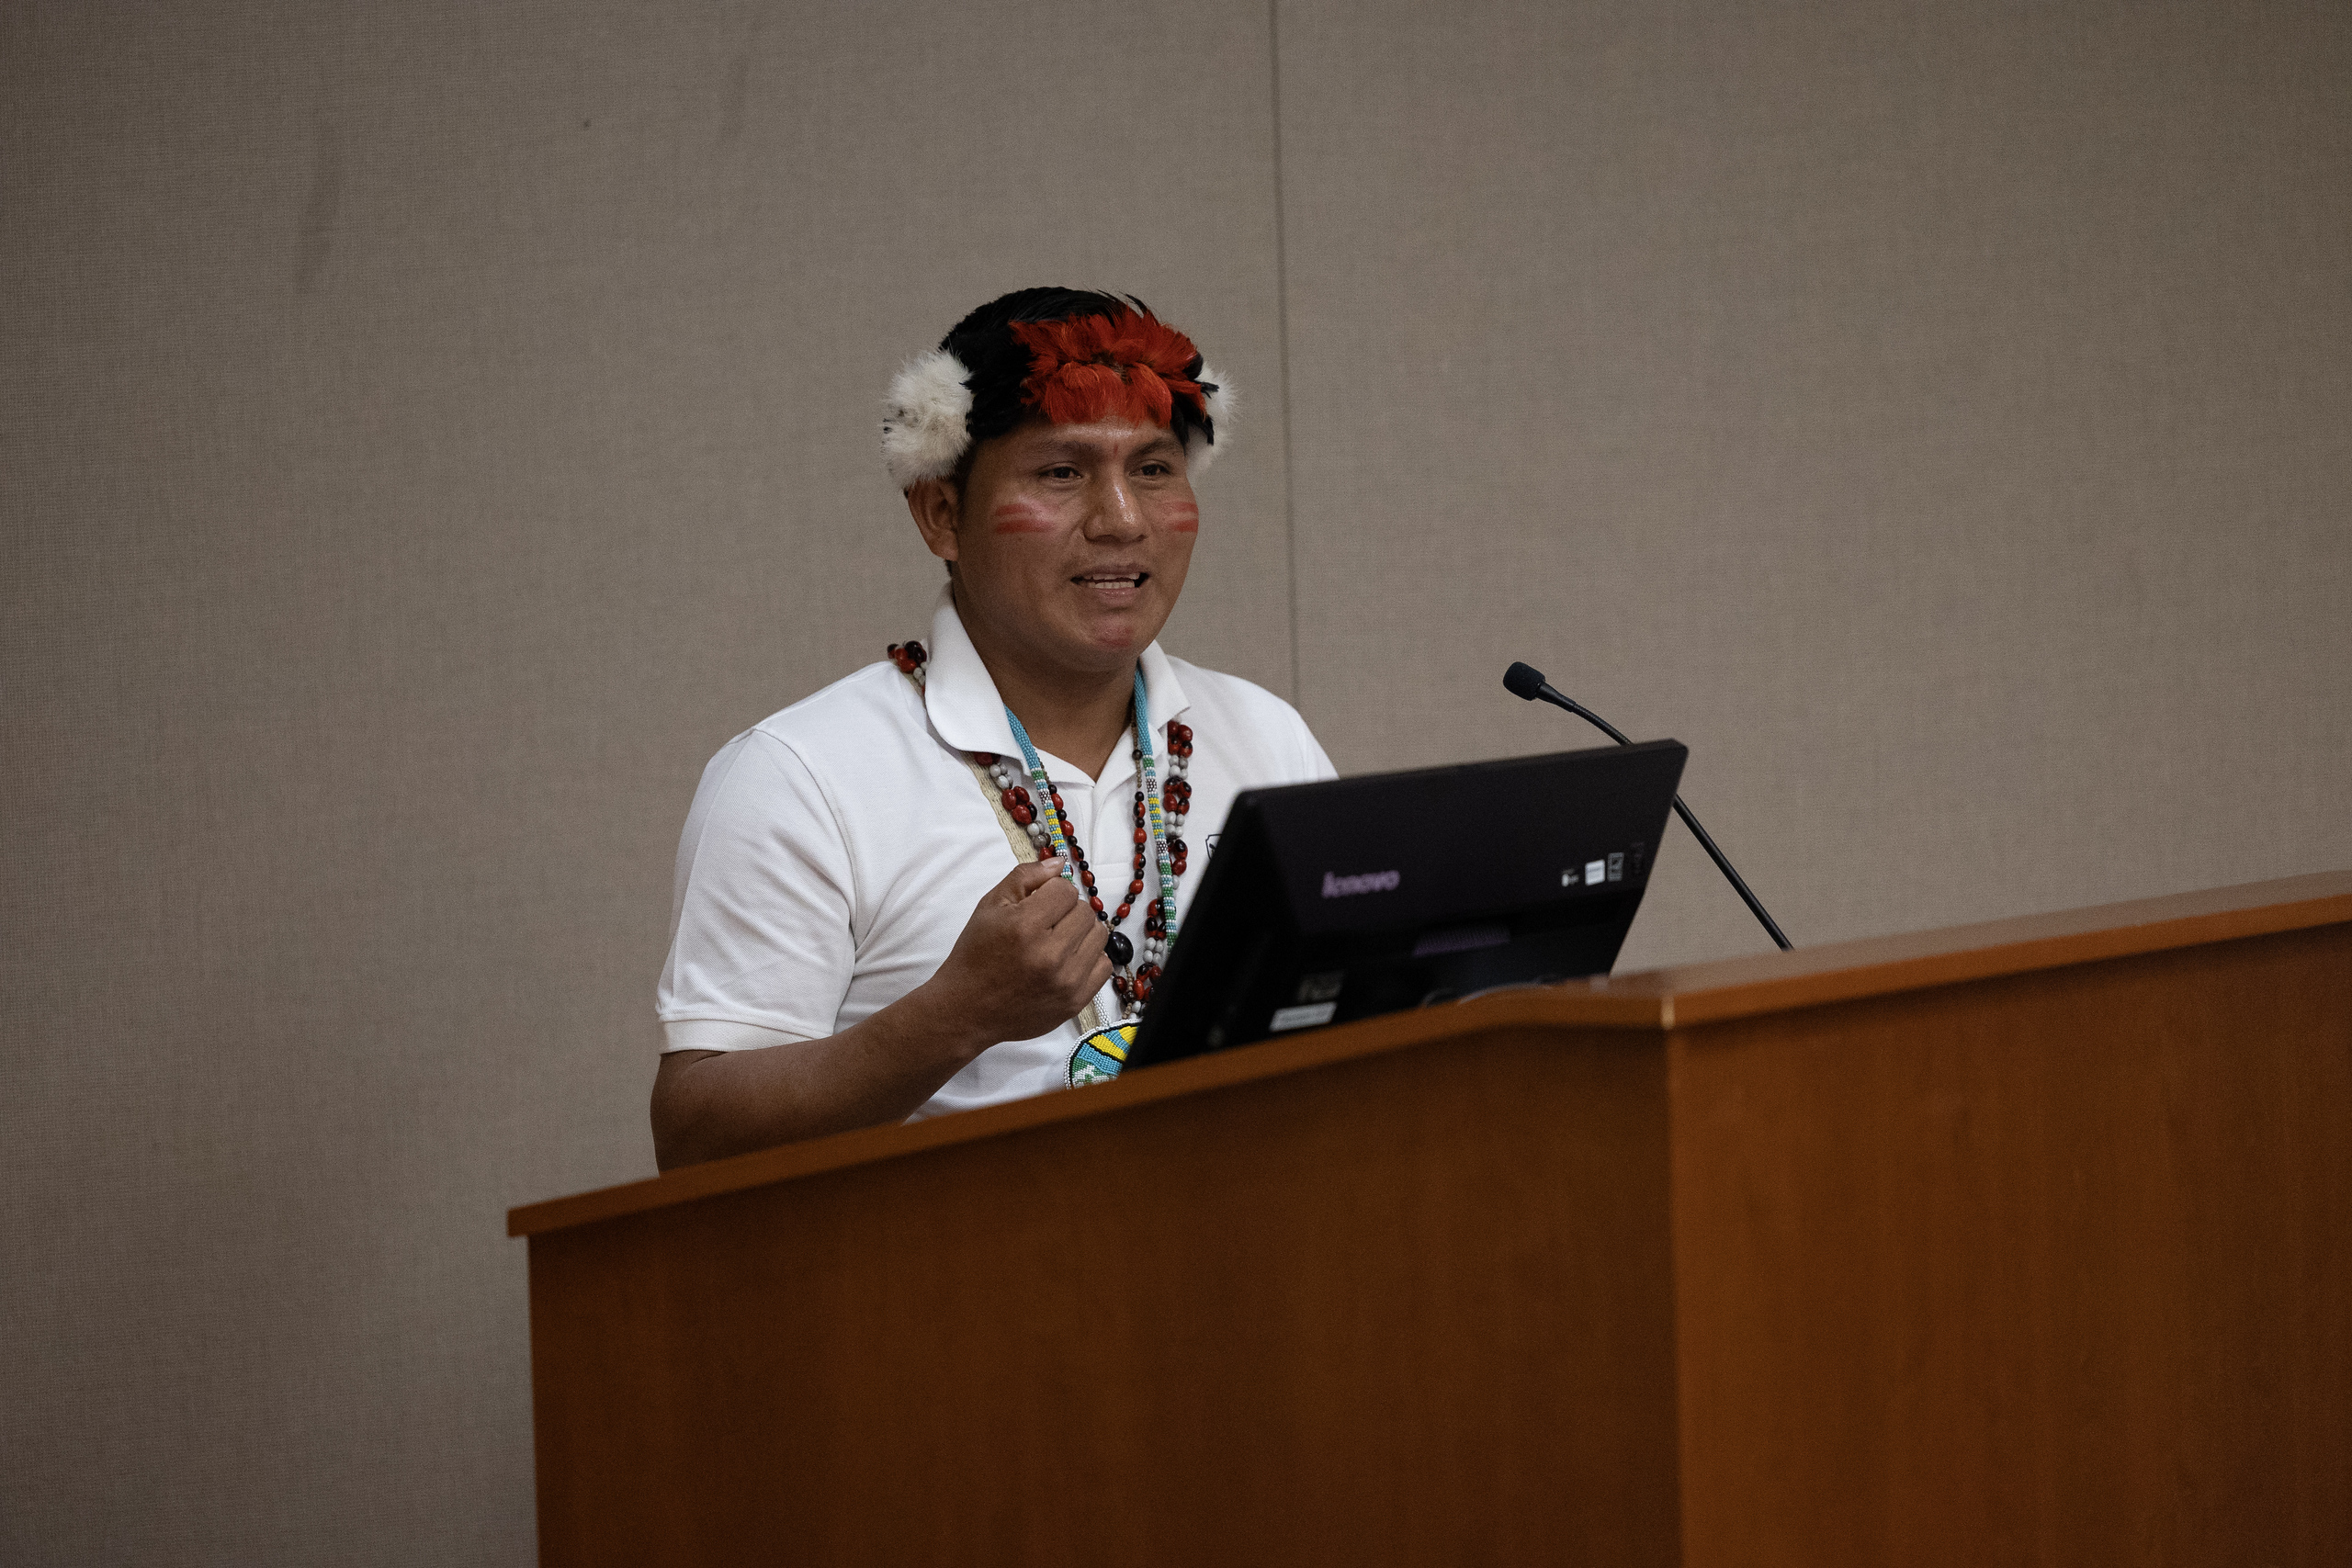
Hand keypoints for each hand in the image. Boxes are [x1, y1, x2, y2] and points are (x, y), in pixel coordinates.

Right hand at [924, 858, 1113, 1049]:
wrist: (967, 1009)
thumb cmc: (976, 955)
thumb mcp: (990, 906)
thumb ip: (1026, 877)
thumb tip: (1060, 863)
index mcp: (1025, 926)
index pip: (1065, 890)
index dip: (1051, 892)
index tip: (1038, 904)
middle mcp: (1050, 955)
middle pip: (1085, 912)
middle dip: (1067, 911)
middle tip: (1046, 923)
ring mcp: (1066, 981)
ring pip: (1099, 936)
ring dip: (1081, 933)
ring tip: (1058, 941)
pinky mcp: (1075, 1002)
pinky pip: (1104, 966)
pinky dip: (1089, 958)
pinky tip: (1067, 960)